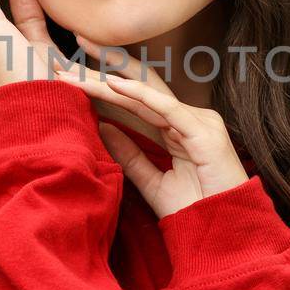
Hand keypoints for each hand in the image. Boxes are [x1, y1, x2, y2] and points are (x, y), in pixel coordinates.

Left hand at [70, 33, 249, 218]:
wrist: (223, 234)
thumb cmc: (193, 211)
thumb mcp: (151, 181)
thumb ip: (130, 154)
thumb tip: (102, 126)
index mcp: (177, 127)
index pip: (135, 98)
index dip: (104, 83)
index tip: (70, 74)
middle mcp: (189, 117)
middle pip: (139, 87)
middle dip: (103, 70)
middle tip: (66, 56)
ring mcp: (199, 122)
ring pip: (147, 95)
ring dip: (110, 82)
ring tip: (78, 73)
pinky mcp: (204, 133)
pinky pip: (168, 109)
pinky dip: (142, 95)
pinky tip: (115, 85)